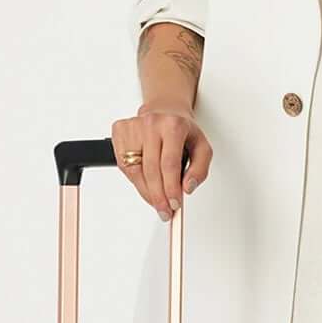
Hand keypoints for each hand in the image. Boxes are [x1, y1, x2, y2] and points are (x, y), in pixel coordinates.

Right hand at [110, 104, 212, 220]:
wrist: (165, 111)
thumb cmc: (182, 131)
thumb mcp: (201, 147)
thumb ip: (200, 169)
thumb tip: (187, 187)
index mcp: (173, 125)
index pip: (170, 164)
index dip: (171, 189)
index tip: (175, 205)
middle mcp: (151, 124)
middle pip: (151, 171)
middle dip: (158, 197)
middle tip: (165, 211)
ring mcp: (133, 127)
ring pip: (135, 171)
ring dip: (146, 192)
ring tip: (157, 202)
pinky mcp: (120, 132)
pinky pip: (124, 166)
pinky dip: (136, 180)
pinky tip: (146, 184)